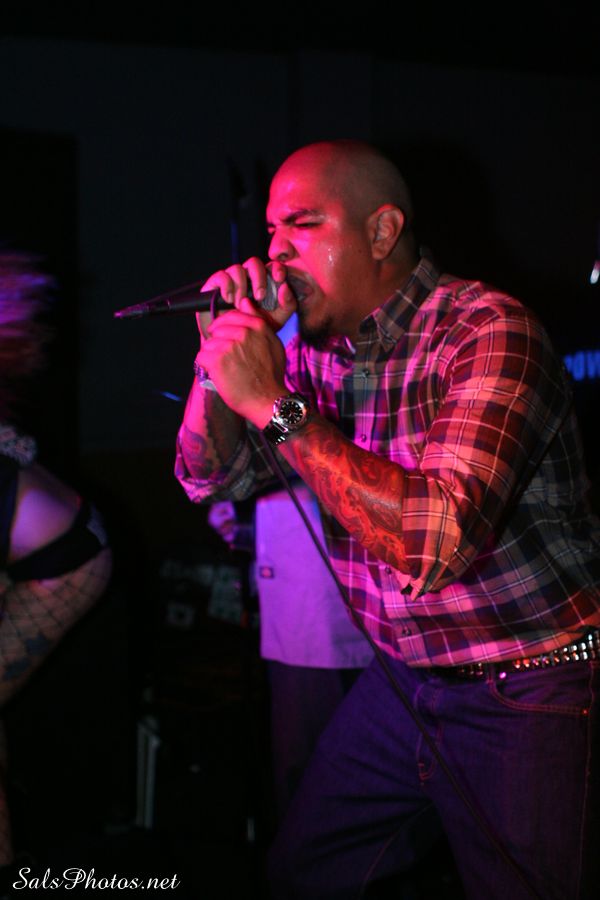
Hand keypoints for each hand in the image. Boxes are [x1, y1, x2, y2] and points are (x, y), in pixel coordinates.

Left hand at [195, 297, 287, 427]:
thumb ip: (258, 321)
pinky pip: (201, 356)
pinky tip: (216, 374)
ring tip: (223, 369)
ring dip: (212, 356)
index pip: (230, 316)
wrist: (268, 401)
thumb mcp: (273, 344)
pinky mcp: (217, 361)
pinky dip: (205, 366)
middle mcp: (243, 333)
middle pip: (217, 329)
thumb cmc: (271, 376)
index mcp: (257, 326)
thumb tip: (245, 302)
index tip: (226, 339)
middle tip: (225, 358)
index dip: (225, 328)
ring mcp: (229, 346)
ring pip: (208, 344)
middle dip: (218, 343)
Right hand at [197, 257, 295, 335]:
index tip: (279, 278)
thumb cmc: (255, 329)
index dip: (276, 268)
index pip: (271, 266)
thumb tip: (285, 288)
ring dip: (241, 286)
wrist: (231, 342)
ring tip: (241, 304)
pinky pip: (221, 276)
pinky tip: (229, 300)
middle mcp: (247, 277)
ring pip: (237, 269)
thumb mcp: (276, 320)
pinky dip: (227, 287)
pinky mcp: (215, 285)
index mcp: (264, 282)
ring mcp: (231, 279)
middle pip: (254, 263)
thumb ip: (287, 305)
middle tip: (260, 296)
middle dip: (259, 278)